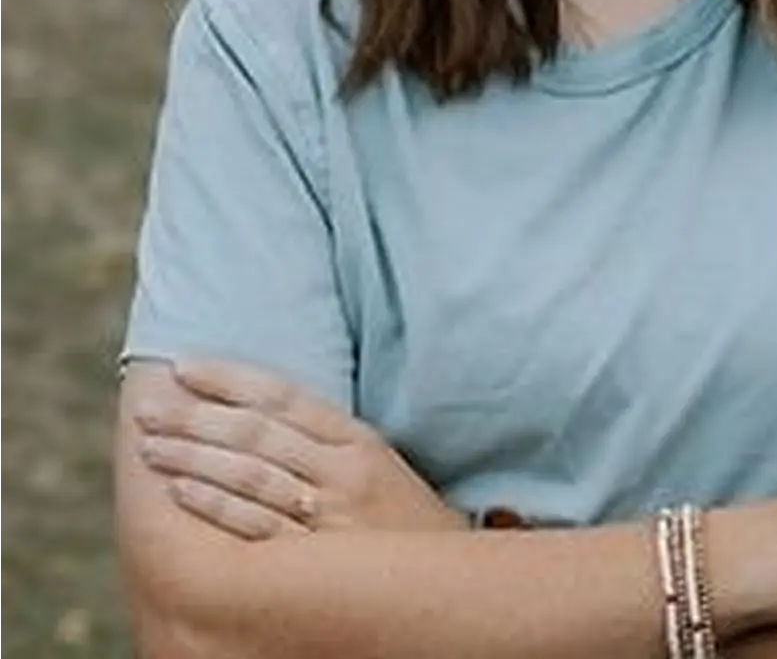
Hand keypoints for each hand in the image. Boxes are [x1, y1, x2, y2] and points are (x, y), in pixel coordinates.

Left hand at [133, 359, 467, 542]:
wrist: (450, 587)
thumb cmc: (406, 525)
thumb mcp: (377, 466)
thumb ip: (326, 440)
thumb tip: (263, 410)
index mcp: (357, 440)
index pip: (283, 395)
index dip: (230, 377)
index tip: (185, 365)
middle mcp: (342, 470)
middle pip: (257, 432)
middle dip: (196, 417)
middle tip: (150, 407)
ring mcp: (329, 515)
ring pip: (251, 473)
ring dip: (194, 457)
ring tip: (152, 445)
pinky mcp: (316, 560)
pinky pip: (257, 527)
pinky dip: (217, 505)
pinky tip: (182, 491)